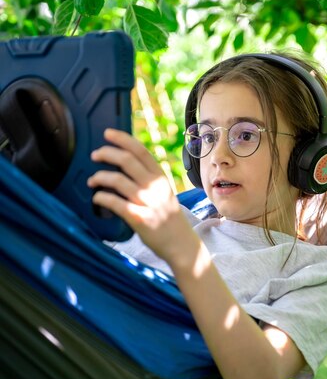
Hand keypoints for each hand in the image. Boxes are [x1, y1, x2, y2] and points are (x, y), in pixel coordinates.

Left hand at [88, 129, 195, 263]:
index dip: (123, 139)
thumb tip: (125, 165)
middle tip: (94, 155)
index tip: (107, 133)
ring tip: (92, 180)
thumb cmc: (169, 218)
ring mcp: (148, 203)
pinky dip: (102, 198)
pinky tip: (97, 198)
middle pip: (127, 161)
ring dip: (100, 177)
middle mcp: (155, 187)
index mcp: (161, 178)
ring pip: (118, 180)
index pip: (141, 151)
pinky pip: (116, 203)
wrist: (182, 245)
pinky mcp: (140, 219)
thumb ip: (149, 180)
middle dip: (106, 153)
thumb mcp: (164, 193)